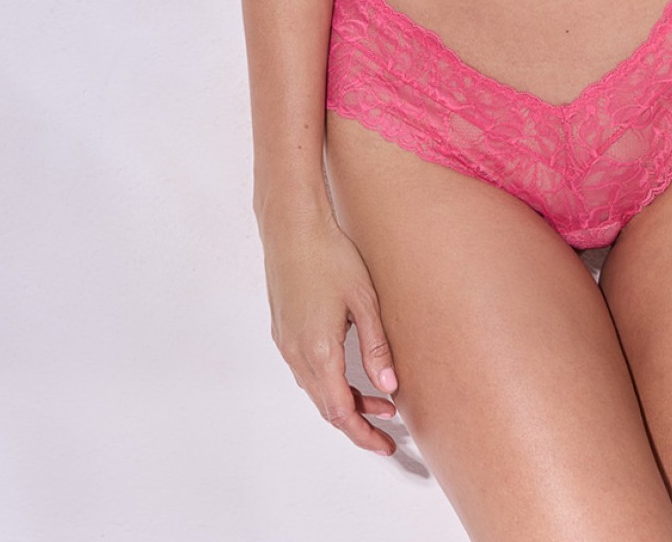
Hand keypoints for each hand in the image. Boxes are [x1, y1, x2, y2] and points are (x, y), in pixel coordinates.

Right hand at [262, 208, 400, 455]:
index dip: (363, 433)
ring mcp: (285, 343)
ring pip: (315, 389)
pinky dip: (328, 381)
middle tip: (387, 427)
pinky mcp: (282, 331)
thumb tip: (389, 387)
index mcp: (319, 350)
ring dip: (343, 400)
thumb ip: (376, 347)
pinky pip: (305, 371)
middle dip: (357, 421)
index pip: (340, 412)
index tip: (384, 444)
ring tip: (377, 398)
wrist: (292, 227)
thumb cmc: (330, 255)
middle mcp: (296, 353)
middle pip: (326, 406)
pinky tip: (348, 371)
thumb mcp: (364, 300)